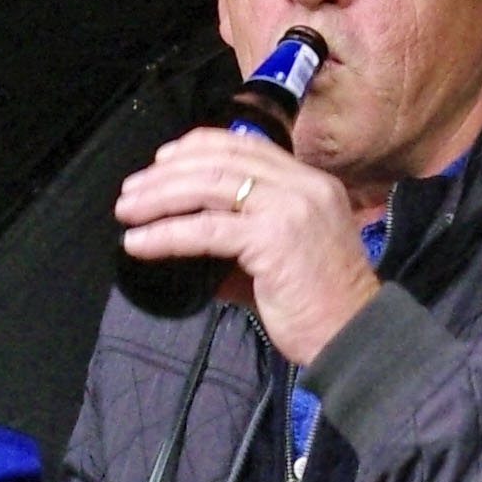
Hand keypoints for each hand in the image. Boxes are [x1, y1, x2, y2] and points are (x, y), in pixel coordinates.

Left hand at [114, 129, 382, 364]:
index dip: (197, 146)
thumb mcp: (283, 256)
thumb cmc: (320, 305)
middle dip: (166, 173)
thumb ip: (242, 237)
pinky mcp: (274, 238)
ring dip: (158, 197)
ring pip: (208, 186)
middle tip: (131, 192)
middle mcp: (304, 186)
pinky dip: (165, 233)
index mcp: (312, 183)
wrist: (354, 336)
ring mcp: (291, 208)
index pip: (246, 145)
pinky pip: (206, 228)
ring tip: (127, 212)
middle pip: (220, 160)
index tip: (162, 161)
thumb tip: (187, 238)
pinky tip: (139, 243)